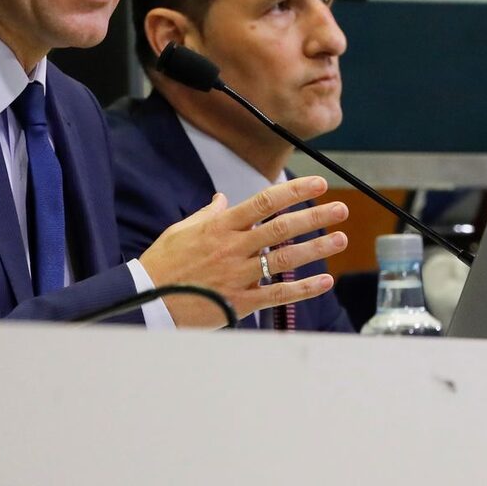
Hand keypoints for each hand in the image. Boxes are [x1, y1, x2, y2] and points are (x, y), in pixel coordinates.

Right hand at [138, 176, 348, 327]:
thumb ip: (207, 215)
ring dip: (316, 248)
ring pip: (284, 259)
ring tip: (341, 239)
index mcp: (221, 226)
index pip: (265, 202)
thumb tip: (222, 200)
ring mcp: (238, 275)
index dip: (295, 191)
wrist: (145, 303)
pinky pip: (276, 294)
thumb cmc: (162, 264)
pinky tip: (324, 281)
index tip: (319, 183)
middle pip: (282, 228)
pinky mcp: (239, 302)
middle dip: (315, 217)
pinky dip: (302, 289)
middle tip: (341, 209)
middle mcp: (233, 248)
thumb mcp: (181, 231)